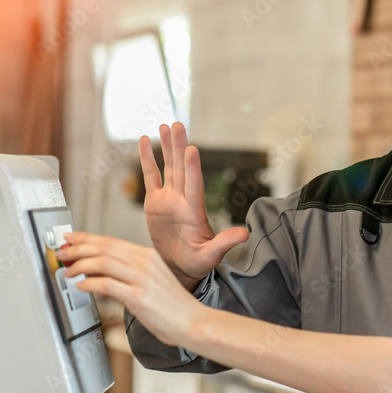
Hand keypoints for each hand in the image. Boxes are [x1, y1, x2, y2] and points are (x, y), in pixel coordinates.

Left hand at [59, 233, 203, 346]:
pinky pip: (108, 285)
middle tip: (62, 252)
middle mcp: (145, 262)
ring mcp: (143, 279)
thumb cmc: (174, 306)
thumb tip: (99, 272)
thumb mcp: (153, 281)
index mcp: (149, 256)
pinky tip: (82, 286)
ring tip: (69, 270)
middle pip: (105, 247)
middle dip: (78, 248)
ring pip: (104, 262)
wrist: (193, 322)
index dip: (87, 238)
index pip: (112, 241)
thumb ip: (129, 273)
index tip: (71, 239)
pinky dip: (91, 284)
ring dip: (81, 265)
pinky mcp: (139, 297)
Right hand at [141, 122, 247, 289]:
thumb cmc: (197, 263)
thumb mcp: (210, 256)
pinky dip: (148, 159)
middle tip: (178, 125)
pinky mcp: (155, 202)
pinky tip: (146, 141)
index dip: (192, 168)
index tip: (191, 149)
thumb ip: (224, 243)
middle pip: (181, 169)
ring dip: (167, 147)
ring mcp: (169, 200)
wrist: (179, 268)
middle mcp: (182, 200)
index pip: (194, 185)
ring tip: (165, 126)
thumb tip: (245, 235)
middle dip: (178, 147)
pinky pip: (151, 176)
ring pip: (168, 168)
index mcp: (194, 212)